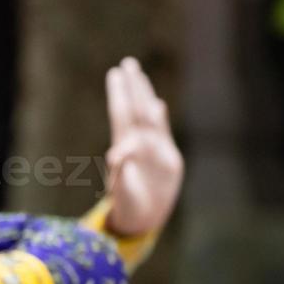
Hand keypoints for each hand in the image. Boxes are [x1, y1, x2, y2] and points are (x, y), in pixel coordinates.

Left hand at [104, 58, 183, 236]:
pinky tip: (157, 104)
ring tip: (139, 75)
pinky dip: (159, 120)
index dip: (119, 95)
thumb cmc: (128, 208)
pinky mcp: (168, 159)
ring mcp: (154, 150)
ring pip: (149, 118)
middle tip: (127, 63)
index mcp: (125, 149)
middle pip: (135, 110)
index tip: (115, 74)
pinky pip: (162, 134)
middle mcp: (138, 145)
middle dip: (133, 87)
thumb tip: (119, 155)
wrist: (142, 220)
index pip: (122, 115)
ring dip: (145, 97)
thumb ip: (122, 175)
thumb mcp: (123, 194)